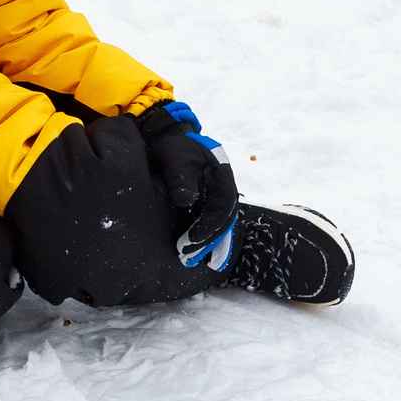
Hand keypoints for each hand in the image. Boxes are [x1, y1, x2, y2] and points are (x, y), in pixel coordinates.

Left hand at [136, 101, 239, 268]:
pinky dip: (203, 239)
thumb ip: (181, 178)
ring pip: (218, 226)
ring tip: (186, 259)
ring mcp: (217, 199)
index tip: (191, 239)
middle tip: (185, 254)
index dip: (209, 226)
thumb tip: (184, 201)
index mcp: (223, 179)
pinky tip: (192, 253)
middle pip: (223, 221)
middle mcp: (225, 191)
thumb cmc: (176, 149)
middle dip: (206, 240)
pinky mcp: (208, 205)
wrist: (175, 141)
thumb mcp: (177, 158)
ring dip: (205, 244)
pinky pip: (210, 224)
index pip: (222, 207)